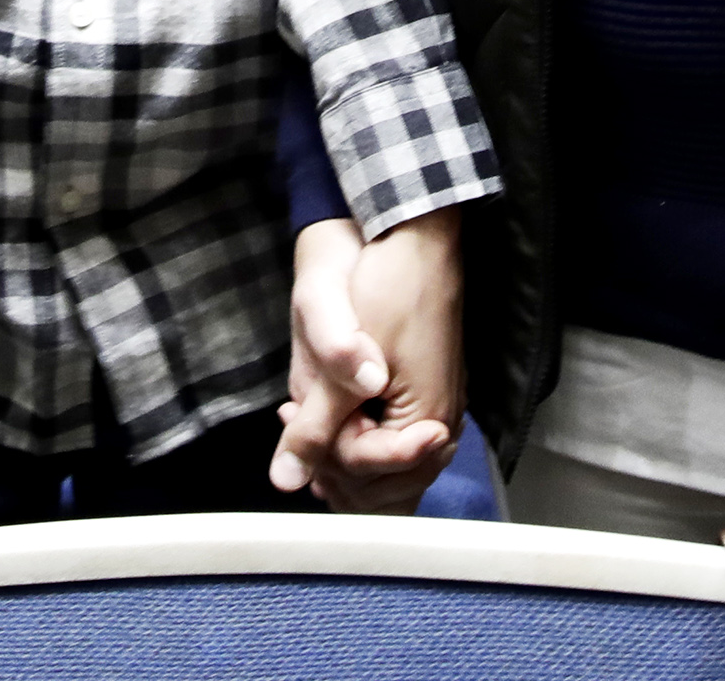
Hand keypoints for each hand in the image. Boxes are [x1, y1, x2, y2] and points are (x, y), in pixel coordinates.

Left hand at [270, 207, 465, 513]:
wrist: (415, 236)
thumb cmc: (387, 287)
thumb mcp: (338, 357)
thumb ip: (315, 426)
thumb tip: (285, 480)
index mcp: (426, 424)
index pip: (365, 472)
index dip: (323, 450)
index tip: (296, 409)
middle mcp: (439, 428)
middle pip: (381, 488)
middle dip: (333, 462)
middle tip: (297, 414)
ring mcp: (436, 414)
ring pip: (387, 475)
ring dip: (342, 455)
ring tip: (305, 417)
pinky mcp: (426, 399)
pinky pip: (393, 446)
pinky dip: (357, 440)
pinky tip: (331, 418)